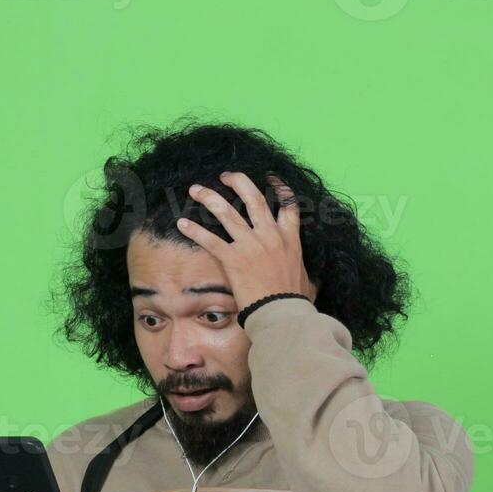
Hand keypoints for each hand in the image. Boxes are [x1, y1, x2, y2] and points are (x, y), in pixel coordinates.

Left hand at [177, 171, 318, 314]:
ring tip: (195, 190)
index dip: (279, 187)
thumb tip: (310, 280)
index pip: (288, 204)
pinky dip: (195, 230)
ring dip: (209, 198)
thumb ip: (304, 272)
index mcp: (289, 239)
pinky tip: (182, 223)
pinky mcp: (234, 259)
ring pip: (227, 212)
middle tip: (225, 176)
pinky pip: (210, 240)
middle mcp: (270, 236)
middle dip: (238, 182)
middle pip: (254, 198)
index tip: (269, 177)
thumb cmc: (294, 302)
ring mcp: (251, 246)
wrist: (282, 315)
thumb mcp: (307, 280)